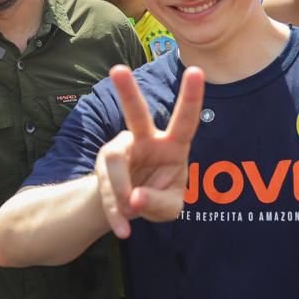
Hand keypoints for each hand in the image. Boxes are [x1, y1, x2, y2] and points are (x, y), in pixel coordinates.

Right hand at [94, 65, 204, 238]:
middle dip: (127, 92)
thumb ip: (158, 203)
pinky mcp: (102, 167)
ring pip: (114, 161)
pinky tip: (123, 229)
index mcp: (173, 145)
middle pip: (136, 115)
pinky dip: (114, 212)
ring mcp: (120, 150)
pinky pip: (105, 186)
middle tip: (117, 70)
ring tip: (131, 212)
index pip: (185, 120)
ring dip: (121, 192)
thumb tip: (134, 200)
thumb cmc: (158, 198)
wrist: (128, 208)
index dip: (191, 96)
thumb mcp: (170, 208)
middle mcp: (144, 140)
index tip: (196, 70)